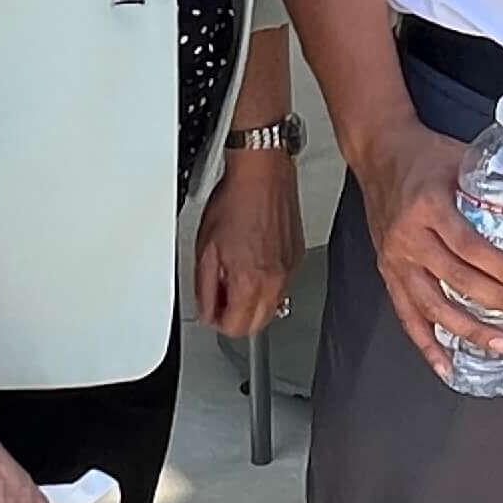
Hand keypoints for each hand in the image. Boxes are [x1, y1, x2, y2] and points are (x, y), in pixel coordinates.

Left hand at [194, 149, 303, 337]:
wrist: (262, 174)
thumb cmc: (235, 201)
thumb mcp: (205, 249)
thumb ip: (205, 289)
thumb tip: (207, 309)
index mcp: (249, 281)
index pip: (235, 328)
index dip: (218, 321)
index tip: (211, 309)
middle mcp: (275, 280)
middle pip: (257, 325)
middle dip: (237, 317)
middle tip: (222, 296)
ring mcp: (290, 270)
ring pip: (273, 307)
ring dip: (252, 301)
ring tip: (237, 275)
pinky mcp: (297, 258)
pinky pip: (283, 286)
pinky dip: (267, 283)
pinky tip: (253, 260)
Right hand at [355, 119, 502, 381]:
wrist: (379, 151)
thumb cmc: (422, 154)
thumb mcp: (461, 159)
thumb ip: (493, 184)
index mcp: (429, 206)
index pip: (468, 246)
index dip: (499, 267)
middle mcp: (409, 236)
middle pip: (455, 280)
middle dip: (494, 300)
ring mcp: (395, 257)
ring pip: (431, 305)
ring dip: (466, 330)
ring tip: (495, 343)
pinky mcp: (387, 270)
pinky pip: (406, 314)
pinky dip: (426, 342)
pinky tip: (445, 362)